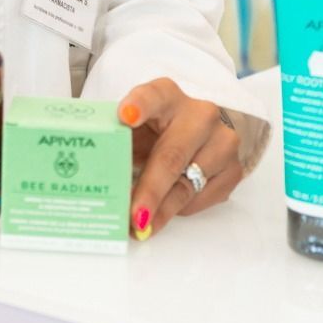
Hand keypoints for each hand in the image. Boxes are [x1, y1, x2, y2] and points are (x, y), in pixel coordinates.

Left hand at [117, 78, 242, 239]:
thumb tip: (88, 174)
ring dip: (163, 210)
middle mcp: (199, 114)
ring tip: (141, 227)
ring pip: (189, 183)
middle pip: (172, 155)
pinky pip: (203, 198)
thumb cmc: (156, 131)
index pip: (153, 95)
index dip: (139, 105)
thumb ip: (118, 141)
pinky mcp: (233, 168)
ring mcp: (222, 140)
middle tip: (133, 216)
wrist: (200, 134)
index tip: (124, 116)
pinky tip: (164, 214)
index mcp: (167, 96)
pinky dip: (180, 210)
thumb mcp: (136, 128)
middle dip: (150, 190)